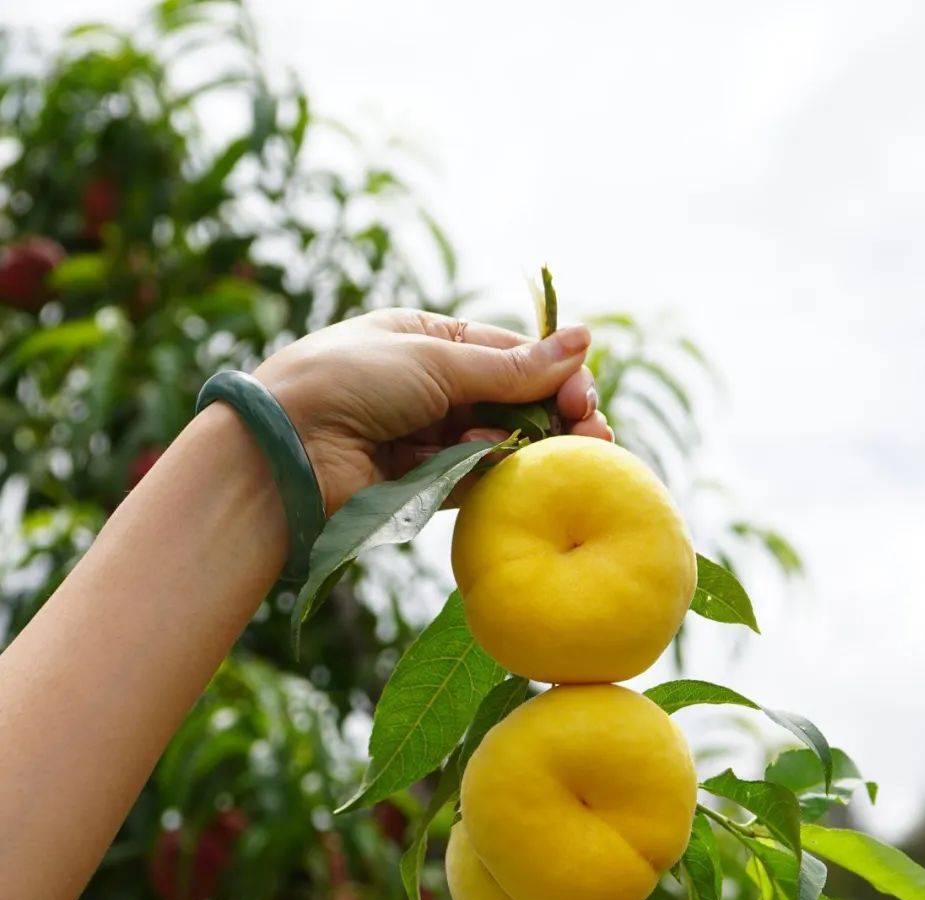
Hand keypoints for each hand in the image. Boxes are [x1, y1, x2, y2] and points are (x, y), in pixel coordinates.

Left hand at [256, 308, 613, 515]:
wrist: (285, 450)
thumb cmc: (348, 382)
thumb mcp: (435, 360)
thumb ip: (511, 366)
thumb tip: (583, 340)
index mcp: (428, 340)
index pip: (510, 353)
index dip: (554, 372)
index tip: (584, 396)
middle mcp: (431, 388)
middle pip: (513, 400)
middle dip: (556, 415)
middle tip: (595, 433)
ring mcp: (427, 440)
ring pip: (500, 443)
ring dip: (535, 448)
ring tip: (573, 456)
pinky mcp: (422, 488)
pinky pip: (476, 481)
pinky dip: (500, 475)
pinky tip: (524, 473)